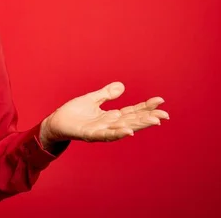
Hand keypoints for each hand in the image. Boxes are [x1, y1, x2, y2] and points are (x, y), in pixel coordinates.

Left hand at [40, 82, 168, 145]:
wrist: (55, 123)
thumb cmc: (73, 113)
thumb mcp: (92, 99)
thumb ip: (106, 94)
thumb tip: (122, 86)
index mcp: (110, 116)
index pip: (132, 111)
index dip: (146, 107)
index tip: (160, 101)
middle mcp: (109, 125)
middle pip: (132, 120)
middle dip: (148, 118)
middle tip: (165, 115)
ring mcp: (100, 130)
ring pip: (123, 128)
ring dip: (138, 125)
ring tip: (153, 121)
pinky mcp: (89, 134)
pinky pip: (105, 134)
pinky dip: (117, 133)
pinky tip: (128, 131)